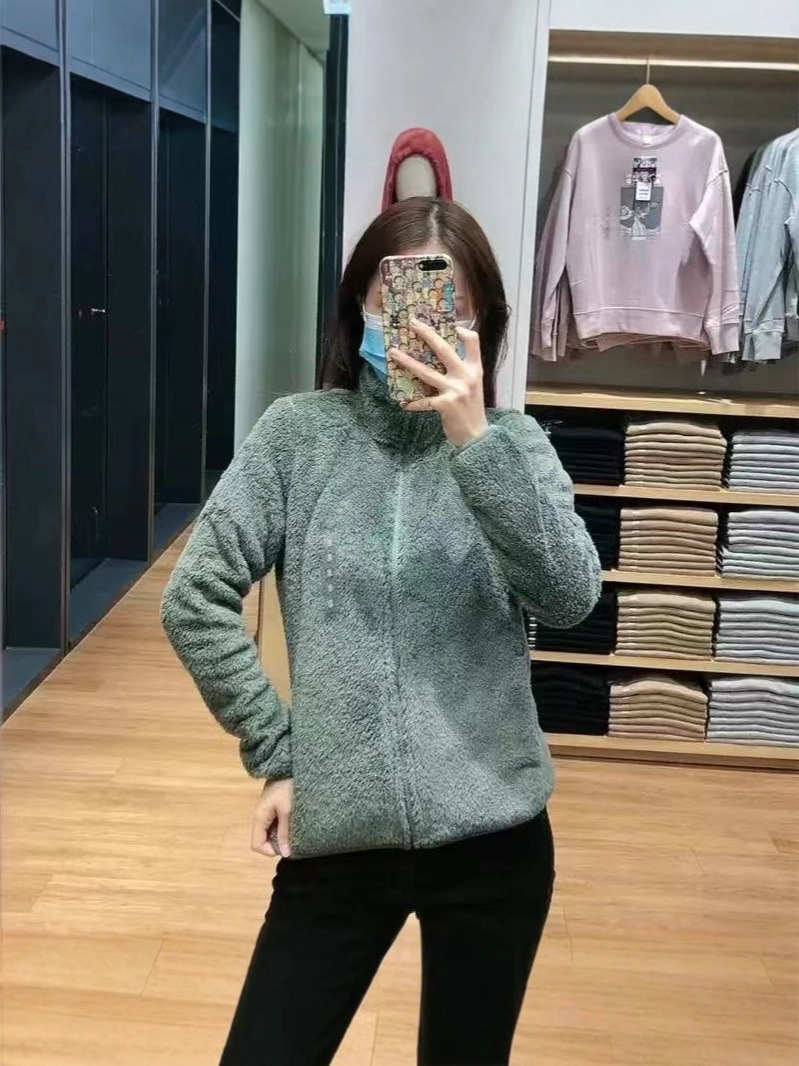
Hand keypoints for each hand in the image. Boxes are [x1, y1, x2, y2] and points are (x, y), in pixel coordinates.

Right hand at [251, 778, 292, 858]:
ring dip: (281, 836)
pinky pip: (275, 824)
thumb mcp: (288, 811)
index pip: (256, 844)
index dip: (269, 851)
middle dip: (277, 844)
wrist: (289, 764)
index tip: (286, 848)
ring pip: (270, 833)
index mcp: (259, 817)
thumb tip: (285, 854)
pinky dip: (284, 828)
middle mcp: (260, 816)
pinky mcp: (274, 807)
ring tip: (296, 832)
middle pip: (263, 840)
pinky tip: (294, 823)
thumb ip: (284, 833)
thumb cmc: (288, 786)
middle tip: (294, 840)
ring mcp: (267, 811)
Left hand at [388, 318, 488, 448]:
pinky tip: (403, 404)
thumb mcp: (474, 386)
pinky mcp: (445, 405)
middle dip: (427, 334)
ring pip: (426, 371)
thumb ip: (463, 372)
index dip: (461, 331)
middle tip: (413, 323)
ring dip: (407, 362)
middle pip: (444, 349)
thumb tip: (442, 359)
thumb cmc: (472, 410)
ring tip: (393, 353)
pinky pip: (423, 401)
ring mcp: (455, 390)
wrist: (477, 436)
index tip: (451, 327)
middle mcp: (466, 376)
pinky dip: (412, 403)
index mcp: (475, 369)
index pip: (473, 341)